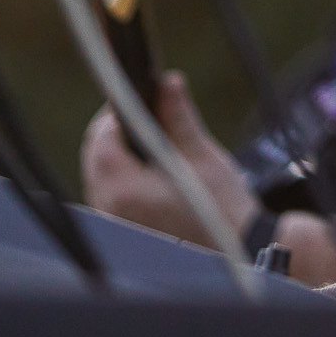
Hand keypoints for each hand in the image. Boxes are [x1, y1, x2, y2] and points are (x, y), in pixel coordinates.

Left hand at [80, 70, 258, 246]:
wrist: (240, 253)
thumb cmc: (223, 209)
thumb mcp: (202, 156)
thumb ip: (178, 117)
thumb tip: (168, 83)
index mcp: (126, 190)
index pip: (101, 139)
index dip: (116, 113)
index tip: (138, 98)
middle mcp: (111, 211)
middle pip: (96, 159)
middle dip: (117, 133)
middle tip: (147, 115)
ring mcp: (116, 226)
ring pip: (101, 178)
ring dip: (119, 156)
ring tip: (153, 143)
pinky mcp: (126, 235)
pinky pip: (111, 198)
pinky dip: (124, 180)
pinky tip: (151, 173)